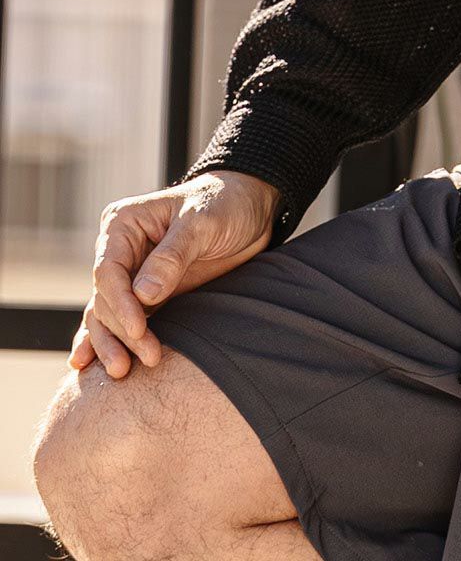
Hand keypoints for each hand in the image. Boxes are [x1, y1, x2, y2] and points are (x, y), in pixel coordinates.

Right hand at [69, 171, 282, 379]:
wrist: (251, 210)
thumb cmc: (225, 204)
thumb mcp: (203, 222)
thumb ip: (173, 256)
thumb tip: (142, 294)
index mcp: (124, 224)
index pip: (108, 271)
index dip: (120, 304)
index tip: (138, 329)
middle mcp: (120, 250)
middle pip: (106, 299)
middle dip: (122, 331)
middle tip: (148, 357)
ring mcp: (131, 274)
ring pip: (107, 316)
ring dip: (113, 344)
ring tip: (123, 372)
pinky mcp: (147, 294)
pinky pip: (122, 321)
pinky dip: (111, 341)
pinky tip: (92, 366)